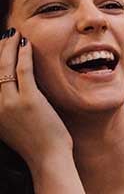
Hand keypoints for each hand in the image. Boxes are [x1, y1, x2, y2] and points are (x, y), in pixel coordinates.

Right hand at [0, 31, 71, 167]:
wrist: (48, 159)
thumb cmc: (36, 143)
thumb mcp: (11, 125)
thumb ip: (5, 107)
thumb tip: (8, 90)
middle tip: (5, 35)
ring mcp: (10, 103)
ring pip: (5, 67)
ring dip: (8, 47)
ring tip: (14, 35)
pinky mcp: (29, 101)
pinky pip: (23, 71)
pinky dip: (24, 55)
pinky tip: (26, 44)